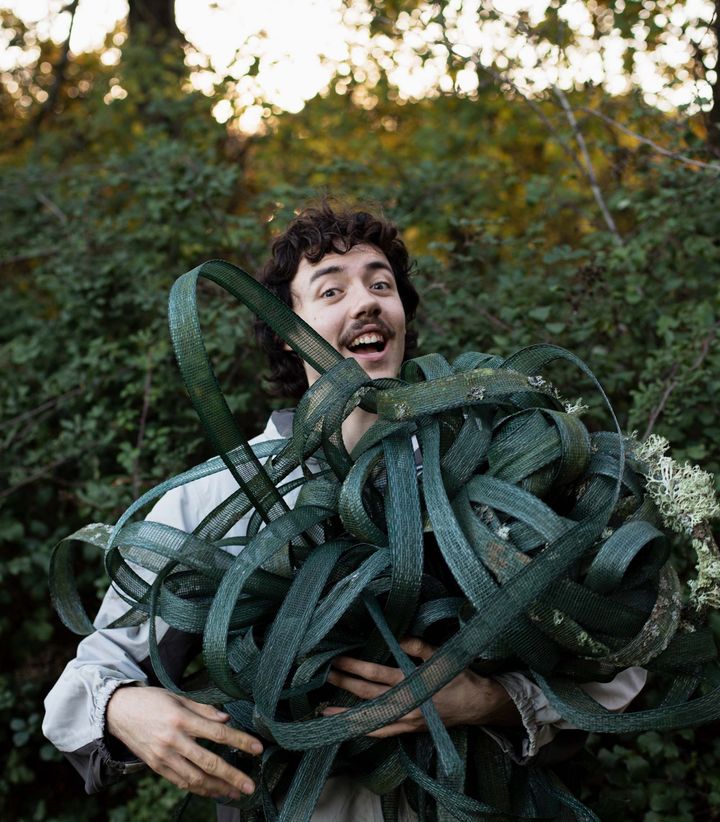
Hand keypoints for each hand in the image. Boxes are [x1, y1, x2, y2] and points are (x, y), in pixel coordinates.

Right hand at [106, 685, 262, 799]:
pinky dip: (198, 789)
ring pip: (195, 778)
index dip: (240, 741)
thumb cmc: (151, 700)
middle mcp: (174, 740)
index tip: (257, 748)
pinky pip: (181, 782)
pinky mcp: (157, 767)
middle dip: (232, 775)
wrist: (118, 712)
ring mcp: (164, 757)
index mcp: (182, 719)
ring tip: (235, 793)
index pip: (218, 733)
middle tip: (250, 785)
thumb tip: (226, 720)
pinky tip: (212, 791)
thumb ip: (204, 709)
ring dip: (217, 788)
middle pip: (209, 762)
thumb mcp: (178, 697)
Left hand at [323, 637, 519, 737]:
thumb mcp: (441, 656)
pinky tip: (349, 727)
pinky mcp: (408, 729)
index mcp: (412, 685)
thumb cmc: (459, 677)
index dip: (355, 667)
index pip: (376, 675)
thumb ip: (417, 646)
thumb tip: (395, 636)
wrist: (476, 705)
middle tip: (326, 676)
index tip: (338, 659)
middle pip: (368, 695)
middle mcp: (406, 705)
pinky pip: (382, 733)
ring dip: (347, 713)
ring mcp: (406, 721)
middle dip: (345, 684)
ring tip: (324, 710)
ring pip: (371, 718)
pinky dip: (364, 730)